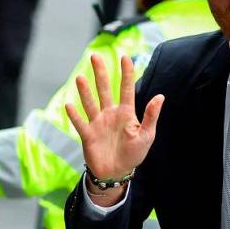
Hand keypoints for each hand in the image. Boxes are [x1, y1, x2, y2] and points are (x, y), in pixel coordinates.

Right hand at [66, 55, 163, 197]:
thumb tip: (161, 96)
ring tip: (80, 77)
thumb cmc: (134, 153)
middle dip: (100, 73)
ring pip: (90, 103)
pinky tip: (69, 104)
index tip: (125, 56)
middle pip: (104, 89)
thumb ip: (151, 116)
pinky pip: (80, 123)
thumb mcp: (146, 135)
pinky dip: (74, 115)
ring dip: (85, 91)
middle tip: (95, 56)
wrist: (117, 172)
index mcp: (126, 113)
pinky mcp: (88, 135)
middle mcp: (110, 114)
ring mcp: (98, 123)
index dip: (126, 73)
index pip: (126, 89)